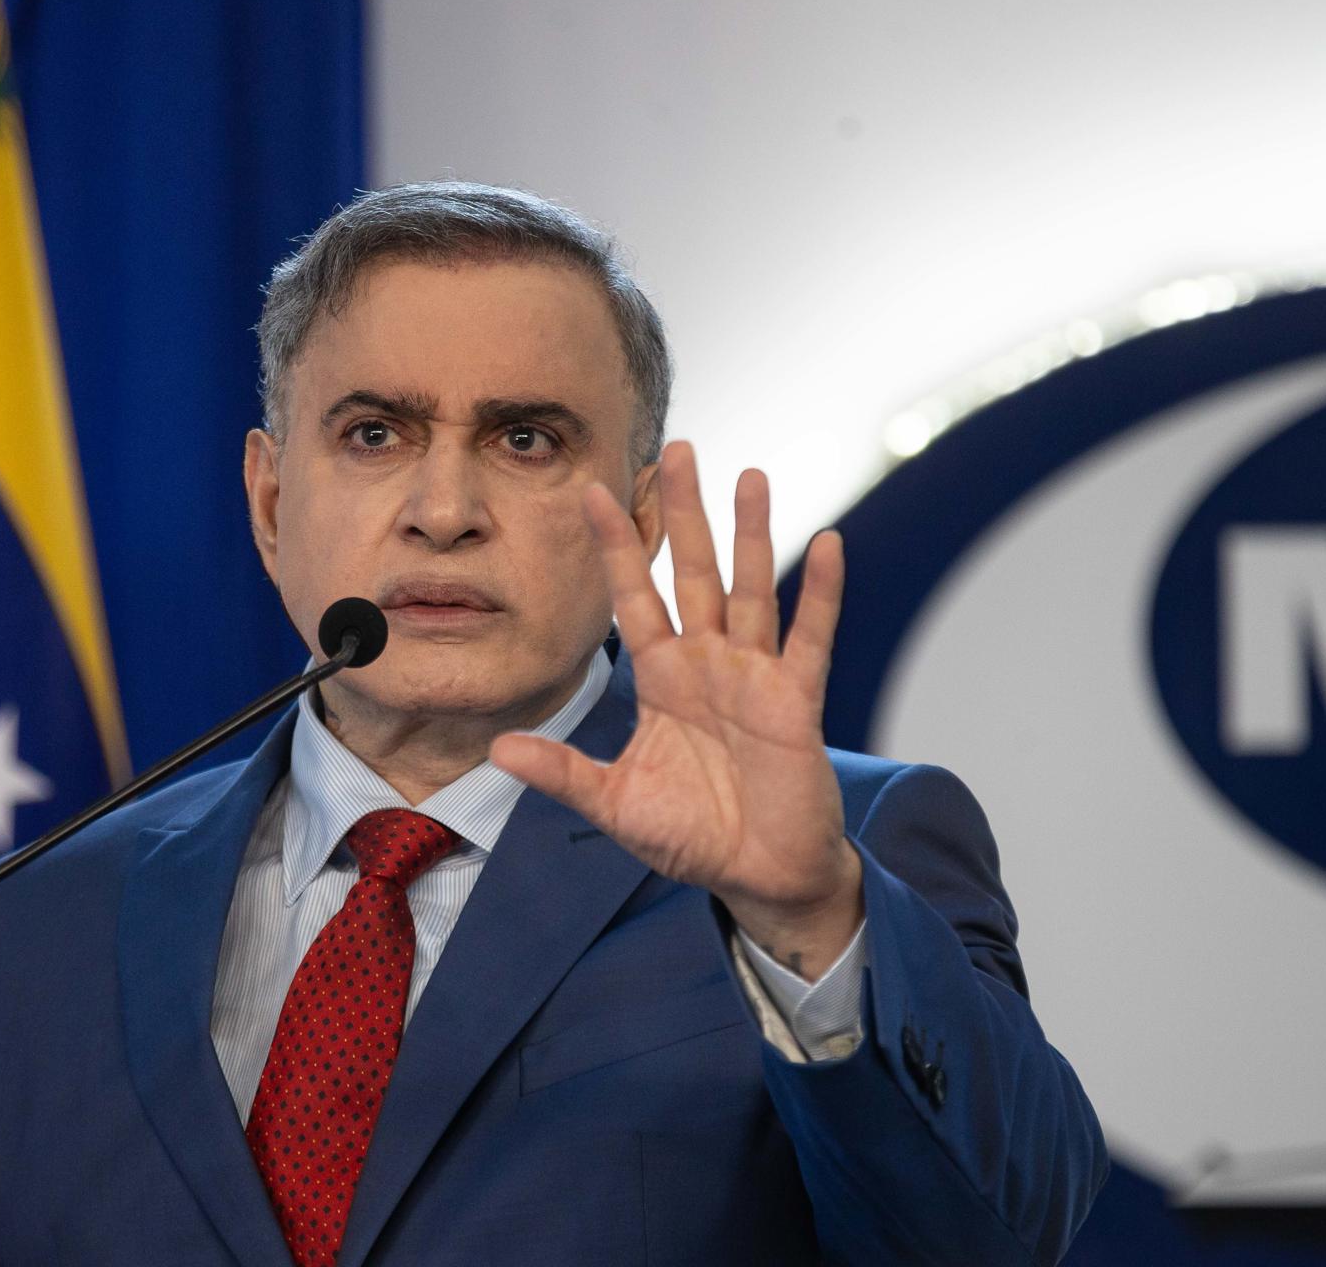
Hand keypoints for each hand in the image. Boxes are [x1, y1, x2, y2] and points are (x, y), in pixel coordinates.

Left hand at [490, 442, 860, 979]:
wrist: (757, 876)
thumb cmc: (692, 838)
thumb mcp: (615, 805)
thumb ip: (562, 774)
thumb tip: (498, 748)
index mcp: (663, 681)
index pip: (633, 597)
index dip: (615, 548)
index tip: (592, 493)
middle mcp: (708, 666)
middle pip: (691, 573)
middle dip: (682, 513)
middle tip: (676, 449)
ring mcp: (754, 678)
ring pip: (750, 589)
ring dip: (750, 533)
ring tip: (748, 473)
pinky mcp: (796, 702)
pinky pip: (809, 638)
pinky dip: (820, 592)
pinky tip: (827, 542)